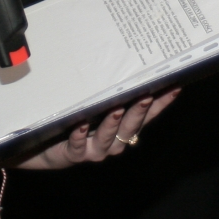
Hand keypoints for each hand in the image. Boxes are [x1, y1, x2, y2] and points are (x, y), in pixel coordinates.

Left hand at [19, 88, 181, 168]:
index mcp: (122, 130)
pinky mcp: (74, 155)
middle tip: (145, 96)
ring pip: (108, 138)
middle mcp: (113, 142)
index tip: (173, 88)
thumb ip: (108, 95)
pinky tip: (81, 125)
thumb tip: (121, 63)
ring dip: (112, 123)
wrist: (44, 148)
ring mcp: (94, 150)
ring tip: (115, 109)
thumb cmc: (74, 123)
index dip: (161, 104)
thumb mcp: (94, 108)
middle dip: (138, 112)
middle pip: (130, 127)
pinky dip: (80, 136)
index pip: (147, 116)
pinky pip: (78, 146)